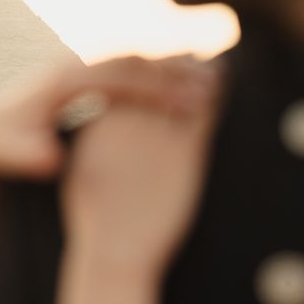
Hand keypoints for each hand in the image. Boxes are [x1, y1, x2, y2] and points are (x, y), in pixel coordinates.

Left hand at [0, 55, 218, 207]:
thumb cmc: (1, 149)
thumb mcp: (8, 155)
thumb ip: (28, 158)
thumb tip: (51, 160)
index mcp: (60, 81)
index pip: (119, 77)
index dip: (159, 90)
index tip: (194, 107)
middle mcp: (71, 62)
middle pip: (133, 58)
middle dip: (175, 71)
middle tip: (215, 89)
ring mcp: (81, 63)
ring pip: (135, 56)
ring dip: (172, 67)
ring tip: (212, 84)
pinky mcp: (87, 71)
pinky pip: (130, 64)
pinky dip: (159, 70)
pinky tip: (186, 85)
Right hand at [62, 67, 221, 277]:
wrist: (116, 249)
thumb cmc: (96, 217)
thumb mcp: (83, 166)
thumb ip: (94, 135)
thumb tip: (103, 118)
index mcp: (100, 120)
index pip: (125, 77)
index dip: (144, 64)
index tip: (156, 61)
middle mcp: (128, 120)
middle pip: (155, 73)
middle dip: (173, 61)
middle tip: (188, 55)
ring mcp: (157, 134)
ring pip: (183, 84)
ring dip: (199, 72)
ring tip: (210, 67)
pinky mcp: (186, 152)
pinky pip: (205, 109)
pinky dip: (214, 92)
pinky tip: (220, 86)